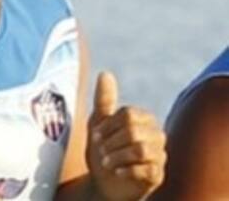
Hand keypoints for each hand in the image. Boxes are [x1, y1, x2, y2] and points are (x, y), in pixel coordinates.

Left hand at [86, 72, 166, 200]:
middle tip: (101, 151)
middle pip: (133, 130)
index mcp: (143, 119)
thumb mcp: (99, 123)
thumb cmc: (103, 149)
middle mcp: (156, 135)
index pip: (128, 114)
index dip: (109, 125)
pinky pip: (147, 169)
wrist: (103, 182)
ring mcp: (159, 156)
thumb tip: (105, 73)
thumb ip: (104, 100)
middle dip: (111, 142)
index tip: (96, 135)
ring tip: (107, 163)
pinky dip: (127, 170)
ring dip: (117, 156)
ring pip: (140, 149)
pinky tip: (117, 172)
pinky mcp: (158, 176)